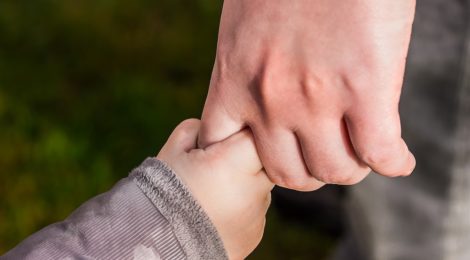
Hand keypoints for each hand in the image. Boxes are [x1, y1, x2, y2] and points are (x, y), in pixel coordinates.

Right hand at [157, 119, 272, 258]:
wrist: (158, 246)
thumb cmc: (161, 194)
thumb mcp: (173, 151)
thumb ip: (198, 130)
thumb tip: (214, 127)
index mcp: (233, 164)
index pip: (256, 134)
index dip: (240, 132)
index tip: (224, 140)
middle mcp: (253, 189)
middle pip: (265, 159)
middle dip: (246, 156)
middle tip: (218, 164)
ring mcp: (257, 213)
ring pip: (261, 185)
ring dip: (245, 182)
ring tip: (212, 191)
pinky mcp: (256, 232)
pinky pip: (255, 208)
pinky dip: (241, 205)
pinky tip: (215, 210)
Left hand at [199, 0, 416, 190]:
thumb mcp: (243, 28)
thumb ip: (249, 68)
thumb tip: (268, 97)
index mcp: (234, 80)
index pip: (221, 151)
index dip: (247, 162)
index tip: (269, 153)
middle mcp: (269, 100)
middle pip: (287, 173)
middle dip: (308, 171)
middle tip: (325, 154)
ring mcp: (315, 99)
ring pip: (333, 171)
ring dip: (350, 168)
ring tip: (361, 153)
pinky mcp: (365, 88)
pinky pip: (380, 153)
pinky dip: (393, 163)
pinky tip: (398, 157)